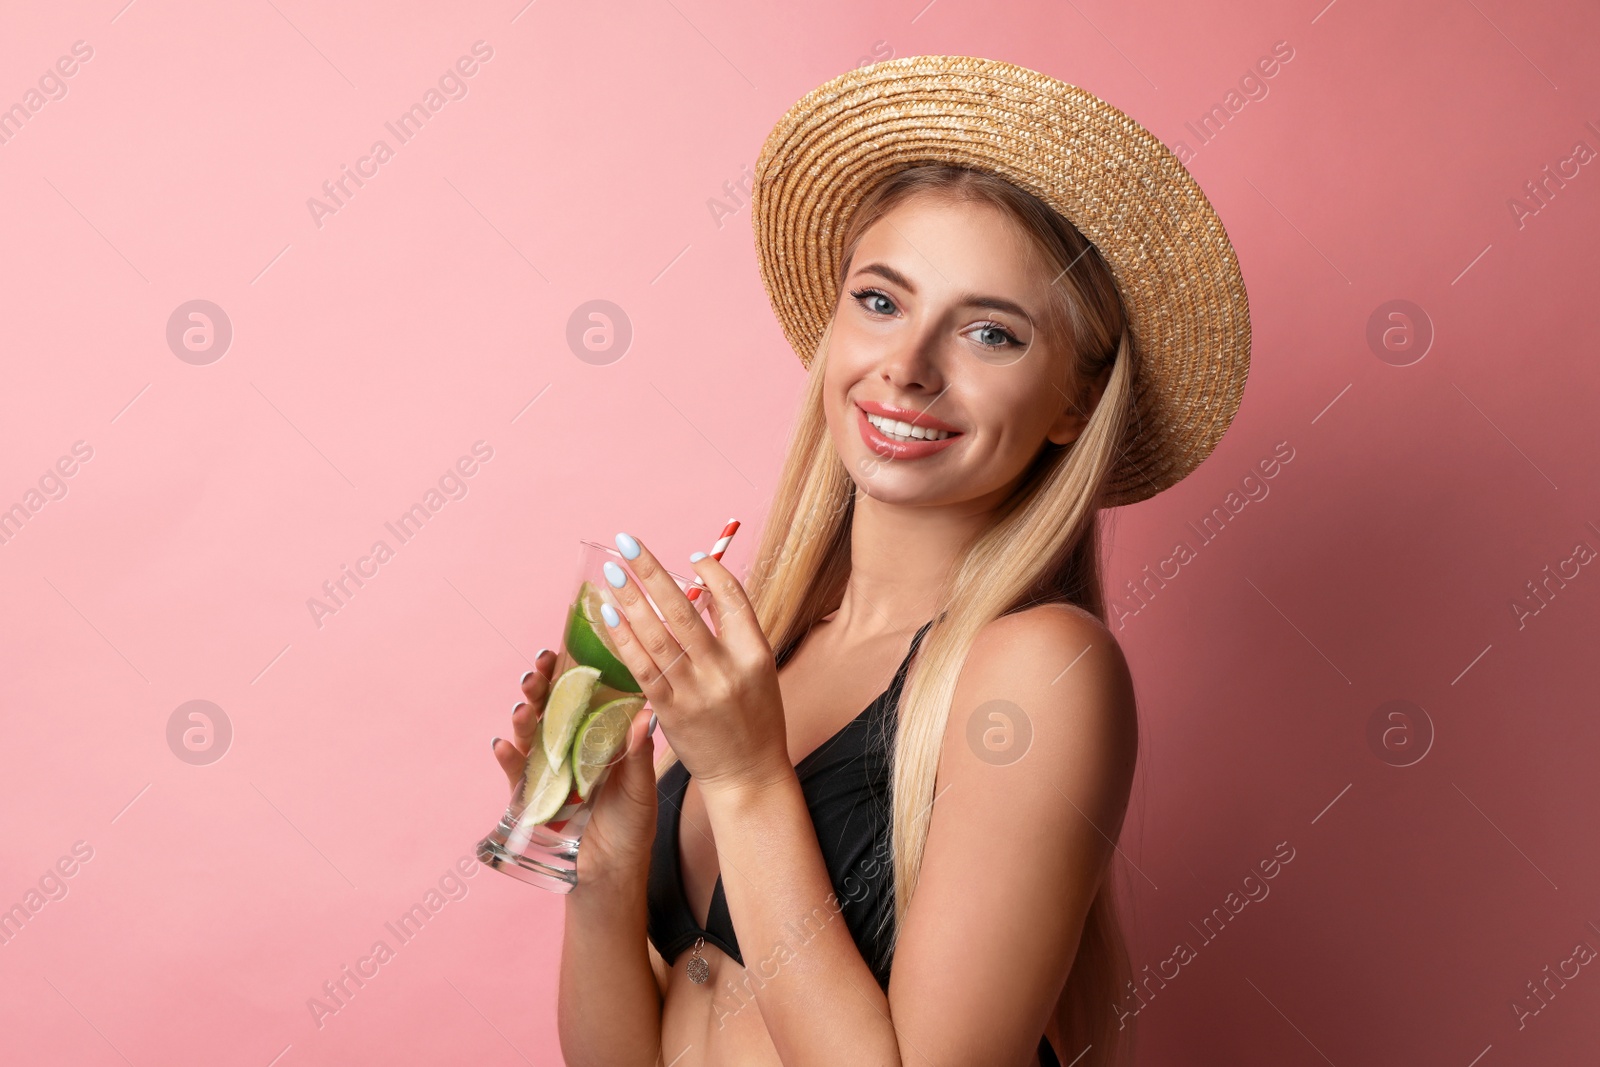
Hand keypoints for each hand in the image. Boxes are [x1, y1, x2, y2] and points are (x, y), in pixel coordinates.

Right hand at [491, 648, 659, 889]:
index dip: (573, 673)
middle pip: (550, 707)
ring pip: (529, 733)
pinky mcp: (530, 796)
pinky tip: (504, 746)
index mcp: (599, 739)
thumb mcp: (641, 789)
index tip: (567, 650)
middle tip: (538, 670)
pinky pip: (514, 772)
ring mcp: (548, 770)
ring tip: (523, 706)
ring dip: (523, 717)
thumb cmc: (632, 827)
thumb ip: (638, 755)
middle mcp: (570, 748)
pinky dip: (507, 758)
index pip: (583, 697)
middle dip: (541, 686)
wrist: (612, 872)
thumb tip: (647, 715)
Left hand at [599, 532, 791, 797]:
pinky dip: (624, 640)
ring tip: (610, 572)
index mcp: (755, 654)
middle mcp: (726, 669)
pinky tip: (609, 617)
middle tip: (627, 543)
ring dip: (630, 600)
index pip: (734, 599)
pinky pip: (643, 668)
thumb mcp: (758, 671)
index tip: (690, 556)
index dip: (712, 573)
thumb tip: (704, 590)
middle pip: (685, 609)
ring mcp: (697, 691)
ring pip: (658, 635)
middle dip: (652, 572)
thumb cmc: (753, 720)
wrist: (747, 776)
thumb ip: (734, 632)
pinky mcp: (671, 712)